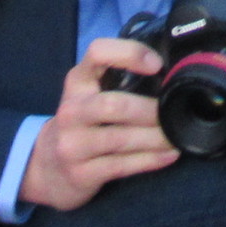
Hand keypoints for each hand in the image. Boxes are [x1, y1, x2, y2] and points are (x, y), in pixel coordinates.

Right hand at [16, 38, 176, 212]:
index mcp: (77, 81)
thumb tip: (170, 73)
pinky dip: (152, 159)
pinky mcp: (81, 174)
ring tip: (179, 134)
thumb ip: (117, 80)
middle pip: (114, 105)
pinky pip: (122, 166)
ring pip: (122, 139)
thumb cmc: (82, 122)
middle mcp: (71, 111)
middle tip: (176, 112)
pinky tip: (170, 154)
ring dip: (157, 137)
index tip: (157, 64)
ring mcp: (72, 144)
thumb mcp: (89, 94)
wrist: (47, 168)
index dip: (129, 53)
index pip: (98, 52)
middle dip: (151, 110)